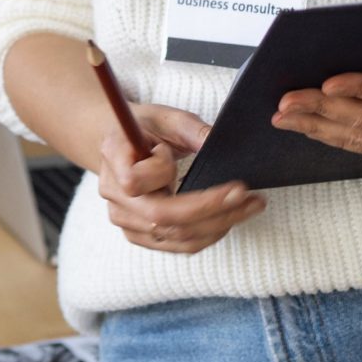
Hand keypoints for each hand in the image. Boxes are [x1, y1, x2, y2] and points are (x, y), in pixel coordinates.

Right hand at [99, 102, 265, 253]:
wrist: (123, 147)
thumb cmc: (145, 128)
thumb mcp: (166, 117)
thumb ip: (190, 129)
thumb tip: (216, 143)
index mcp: (112, 157)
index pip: (134, 180)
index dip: (165, 173)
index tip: (203, 158)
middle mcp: (113, 194)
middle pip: (161, 217)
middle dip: (212, 210)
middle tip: (249, 198)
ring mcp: (124, 219)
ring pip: (175, 236)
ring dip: (218, 225)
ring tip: (248, 207)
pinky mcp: (139, 234)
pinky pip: (177, 244)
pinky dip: (207, 234)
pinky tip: (228, 219)